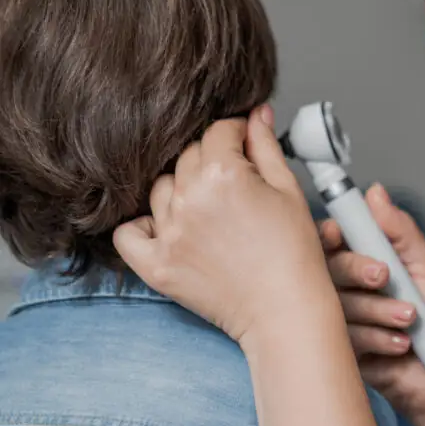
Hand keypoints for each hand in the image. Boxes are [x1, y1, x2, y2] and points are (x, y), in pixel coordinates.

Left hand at [113, 106, 334, 343]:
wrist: (286, 310)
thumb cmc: (295, 254)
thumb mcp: (289, 190)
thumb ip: (266, 147)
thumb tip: (255, 115)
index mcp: (224, 174)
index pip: (219, 131)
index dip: (237, 134)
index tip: (245, 144)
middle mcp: (189, 199)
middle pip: (188, 156)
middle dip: (212, 160)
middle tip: (237, 184)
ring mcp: (169, 233)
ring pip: (161, 189)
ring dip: (183, 190)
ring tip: (211, 210)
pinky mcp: (156, 264)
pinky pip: (128, 234)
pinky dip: (143, 227)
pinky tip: (171, 229)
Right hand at [321, 184, 424, 424]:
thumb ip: (401, 231)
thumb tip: (375, 192)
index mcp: (364, 258)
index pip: (329, 238)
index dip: (327, 233)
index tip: (337, 234)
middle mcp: (347, 286)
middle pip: (327, 267)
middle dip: (357, 269)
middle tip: (385, 277)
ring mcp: (341, 318)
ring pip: (336, 303)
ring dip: (378, 309)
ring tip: (410, 319)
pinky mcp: (341, 350)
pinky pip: (344, 336)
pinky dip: (377, 337)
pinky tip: (401, 345)